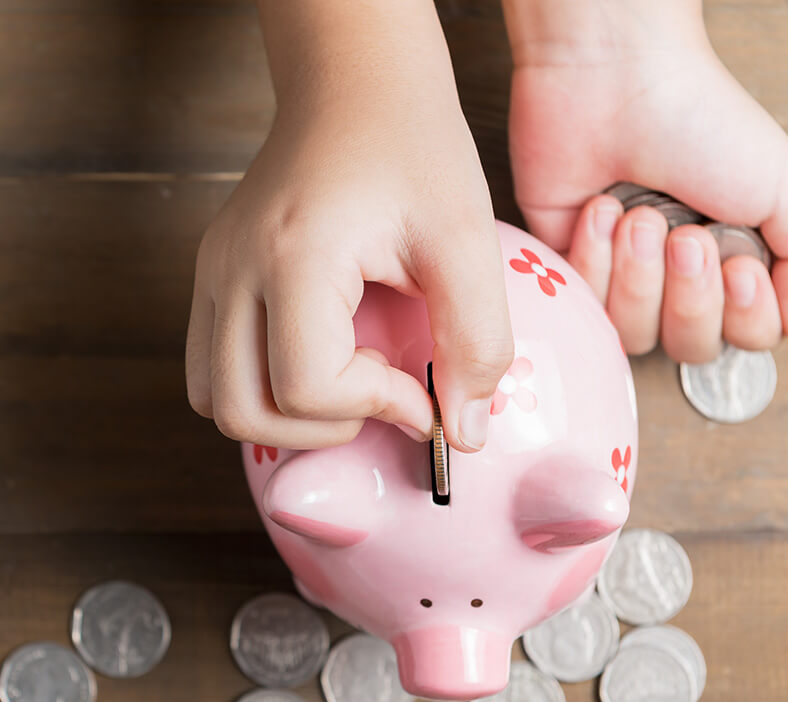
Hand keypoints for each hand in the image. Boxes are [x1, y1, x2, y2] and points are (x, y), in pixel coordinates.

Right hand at [186, 0, 512, 450]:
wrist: (354, 83)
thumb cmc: (413, 148)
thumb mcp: (467, 238)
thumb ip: (478, 342)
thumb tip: (462, 435)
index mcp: (294, 256)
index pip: (307, 388)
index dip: (375, 406)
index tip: (422, 389)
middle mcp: (233, 271)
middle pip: (245, 414)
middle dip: (325, 429)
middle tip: (380, 393)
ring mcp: (213, 275)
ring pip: (218, 402)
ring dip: (287, 420)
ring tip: (347, 382)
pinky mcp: (214, 278)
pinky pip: (213, 371)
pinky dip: (264, 391)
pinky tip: (320, 361)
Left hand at [502, 0, 787, 361]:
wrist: (615, 77)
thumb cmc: (700, 119)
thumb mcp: (782, 185)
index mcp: (731, 263)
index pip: (743, 337)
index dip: (742, 315)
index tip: (737, 265)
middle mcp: (676, 280)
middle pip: (689, 346)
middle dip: (689, 295)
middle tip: (684, 237)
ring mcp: (621, 277)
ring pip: (632, 335)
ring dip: (639, 276)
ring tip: (640, 215)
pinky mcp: (569, 269)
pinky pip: (582, 309)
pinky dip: (594, 258)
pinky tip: (600, 207)